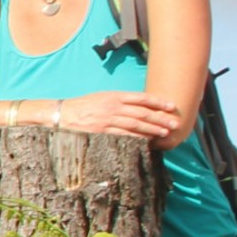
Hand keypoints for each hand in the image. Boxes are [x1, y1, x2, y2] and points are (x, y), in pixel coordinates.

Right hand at [53, 90, 181, 139]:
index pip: (141, 98)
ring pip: (136, 124)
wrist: (61, 114)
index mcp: (113, 96)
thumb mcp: (101, 98)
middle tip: (175, 122)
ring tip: (166, 132)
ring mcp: (107, 119)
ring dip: (153, 128)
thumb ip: (119, 101)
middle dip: (160, 117)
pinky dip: (137, 138)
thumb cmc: (82, 107)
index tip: (171, 106)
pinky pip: (123, 135)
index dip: (158, 102)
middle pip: (142, 112)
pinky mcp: (102, 132)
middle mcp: (113, 106)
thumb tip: (138, 106)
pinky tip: (147, 141)